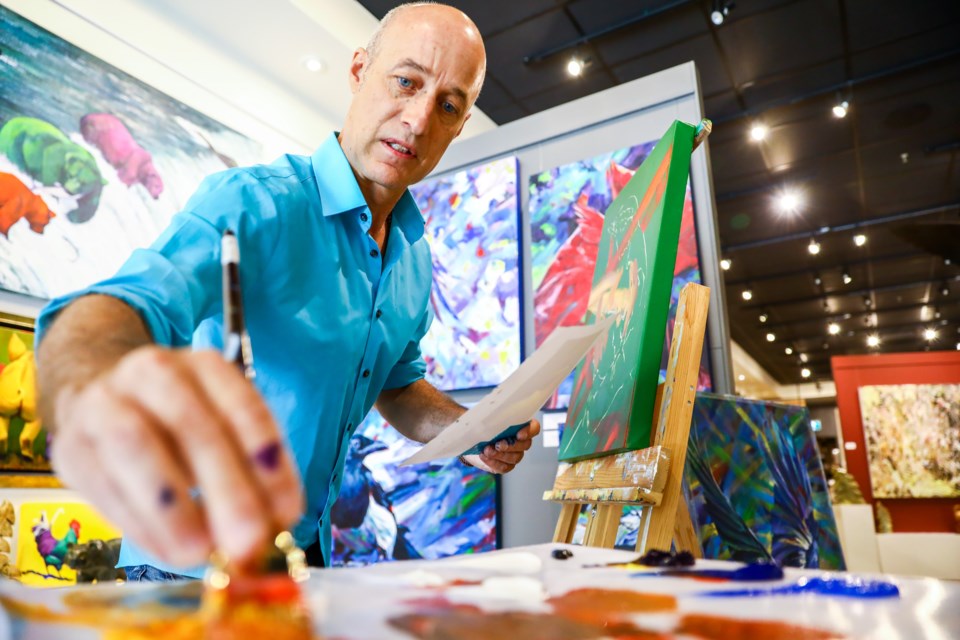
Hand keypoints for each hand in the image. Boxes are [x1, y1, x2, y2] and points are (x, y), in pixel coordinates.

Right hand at [49, 346, 303, 567]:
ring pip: (135, 447)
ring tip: (201, 552)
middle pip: (192, 426)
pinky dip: (140, 523)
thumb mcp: (220, 425)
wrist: (98, 396)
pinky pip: (104, 484)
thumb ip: (247, 467)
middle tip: (248, 541)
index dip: (266, 461)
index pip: (242, 406)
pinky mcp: (70, 445)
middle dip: (226, 488)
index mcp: (205, 365)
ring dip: (173, 507)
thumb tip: (274, 526)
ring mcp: (104, 403)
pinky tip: (169, 551)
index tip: (287, 512)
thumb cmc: (178, 422)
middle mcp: (153, 373)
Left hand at [463, 419, 540, 473]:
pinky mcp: (505, 465)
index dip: (529, 432)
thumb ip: (493, 417)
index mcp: (520, 426)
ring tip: (487, 450)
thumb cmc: (481, 426)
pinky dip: (493, 462)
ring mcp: (515, 454)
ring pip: (515, 458)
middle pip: (525, 445)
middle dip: (511, 446)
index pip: (534, 428)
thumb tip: (491, 418)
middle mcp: (521, 441)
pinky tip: (484, 456)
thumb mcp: (486, 418)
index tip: (519, 434)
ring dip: (500, 455)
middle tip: (498, 444)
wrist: (472, 439)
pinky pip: (504, 467)